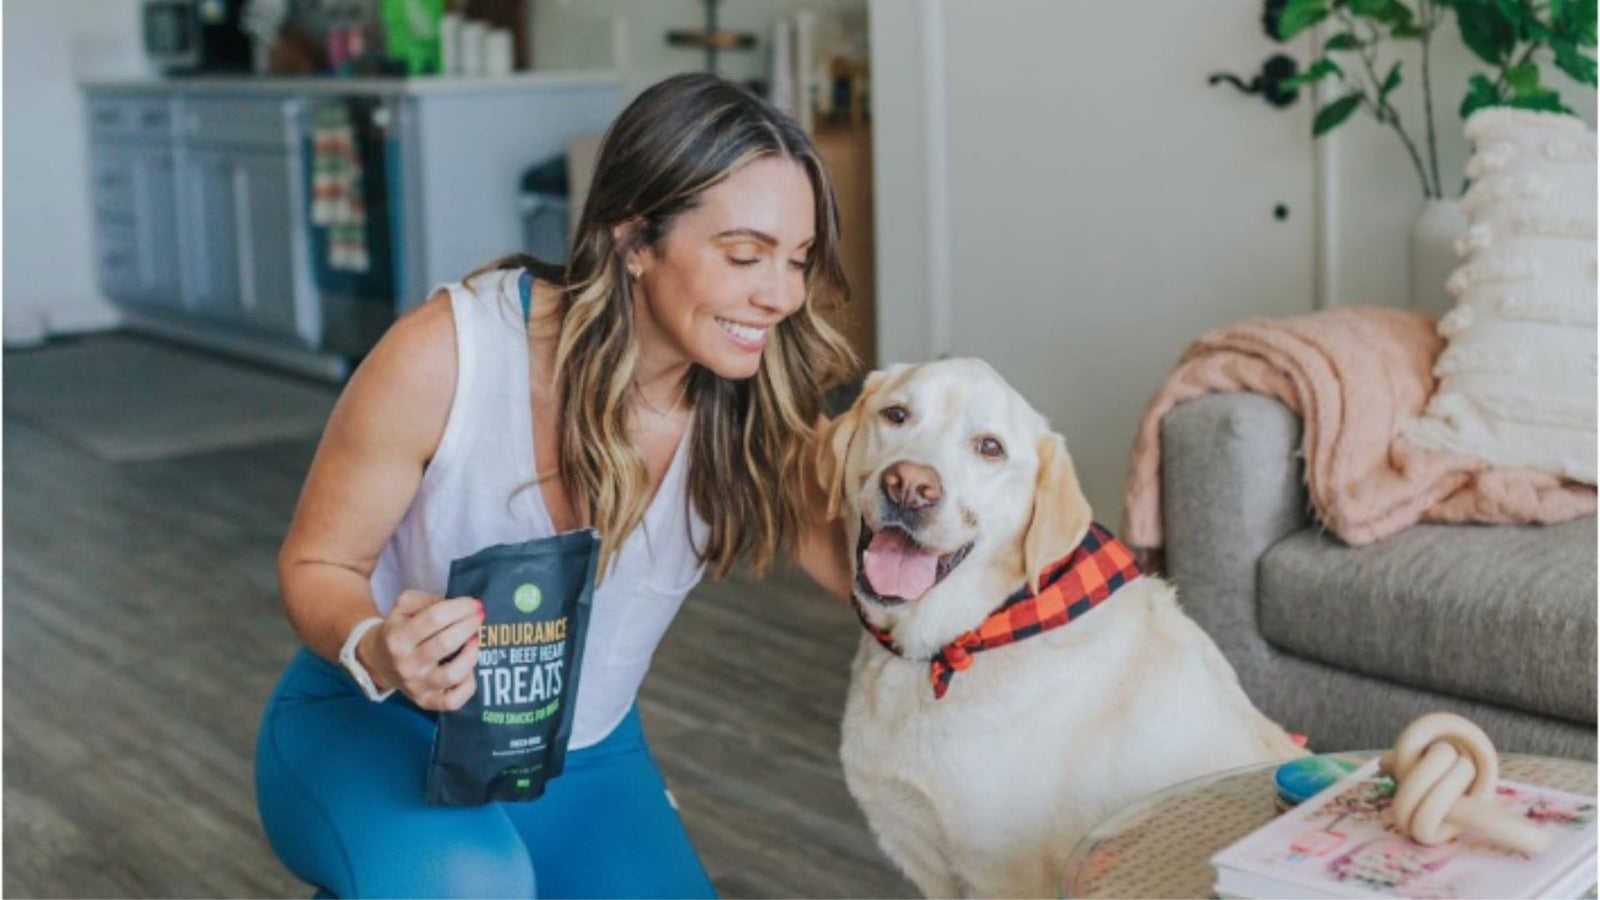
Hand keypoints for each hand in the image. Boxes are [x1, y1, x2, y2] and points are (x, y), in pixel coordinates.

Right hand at [359, 589, 482, 710]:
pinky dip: (468, 684)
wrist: (379, 661)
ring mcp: (417, 686)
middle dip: (469, 625)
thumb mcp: (403, 607)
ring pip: (453, 674)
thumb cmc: (398, 629)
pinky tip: (468, 668)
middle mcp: (406, 664)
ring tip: (474, 641)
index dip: (460, 608)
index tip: (474, 604)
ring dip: (471, 654)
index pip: (435, 618)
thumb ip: (427, 600)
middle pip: (446, 643)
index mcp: (398, 637)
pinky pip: (454, 700)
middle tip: (479, 617)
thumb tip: (456, 606)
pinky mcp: (426, 702)